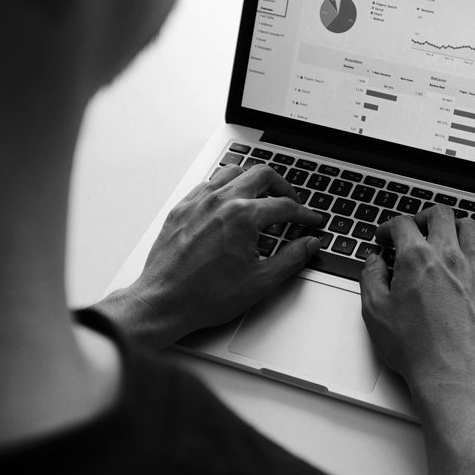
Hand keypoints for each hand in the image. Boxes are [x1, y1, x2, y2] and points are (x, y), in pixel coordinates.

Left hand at [95, 164, 321, 349]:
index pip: (284, 205)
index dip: (304, 214)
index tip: (310, 220)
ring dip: (252, 180)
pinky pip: (208, 184)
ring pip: (233, 172)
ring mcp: (198, 202)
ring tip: (262, 196)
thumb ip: (292, 258)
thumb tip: (309, 244)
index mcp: (243, 216)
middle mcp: (221, 201)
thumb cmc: (205, 296)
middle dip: (283, 186)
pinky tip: (228, 202)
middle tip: (291, 201)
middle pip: (262, 174)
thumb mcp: (260, 281)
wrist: (164, 303)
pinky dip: (225, 187)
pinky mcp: (181, 208)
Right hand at [359, 204, 474, 388]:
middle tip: (414, 228)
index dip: (388, 227)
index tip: (384, 237)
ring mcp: (473, 270)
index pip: (402, 224)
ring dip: (453, 226)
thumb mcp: (376, 312)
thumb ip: (371, 278)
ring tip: (443, 237)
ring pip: (469, 227)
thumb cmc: (415, 349)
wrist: (452, 374)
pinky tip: (470, 258)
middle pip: (440, 214)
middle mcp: (448, 257)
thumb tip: (374, 262)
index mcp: (417, 259)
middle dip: (423, 216)